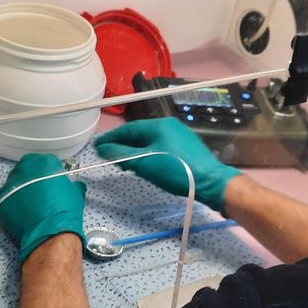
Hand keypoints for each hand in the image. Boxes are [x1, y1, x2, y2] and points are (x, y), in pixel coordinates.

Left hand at [0, 154, 85, 262]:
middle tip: (40, 191)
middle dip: (32, 177)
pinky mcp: (1, 196)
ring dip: (21, 188)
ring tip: (31, 203)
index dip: (48, 173)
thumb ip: (72, 183)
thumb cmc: (63, 211)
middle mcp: (26, 168)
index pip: (45, 161)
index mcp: (45, 162)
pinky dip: (12, 201)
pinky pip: (6, 195)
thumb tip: (74, 186)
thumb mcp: (76, 192)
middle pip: (27, 168)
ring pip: (15, 181)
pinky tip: (22, 210)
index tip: (50, 181)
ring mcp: (11, 182)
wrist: (50, 230)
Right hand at [94, 118, 239, 212]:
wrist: (210, 182)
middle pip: (139, 134)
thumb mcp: (144, 163)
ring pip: (150, 141)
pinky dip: (147, 154)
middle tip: (108, 156)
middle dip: (123, 145)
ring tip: (124, 164)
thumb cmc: (176, 170)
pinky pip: (160, 147)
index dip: (111, 138)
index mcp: (159, 125)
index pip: (128, 128)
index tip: (97, 146)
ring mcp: (179, 136)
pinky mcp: (186, 148)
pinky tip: (144, 165)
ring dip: (135, 151)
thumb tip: (103, 148)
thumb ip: (121, 154)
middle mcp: (170, 126)